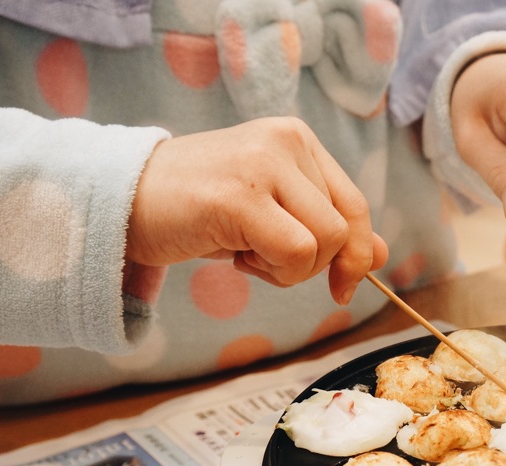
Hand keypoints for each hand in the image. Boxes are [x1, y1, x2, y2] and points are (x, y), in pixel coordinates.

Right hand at [127, 117, 387, 304]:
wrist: (122, 202)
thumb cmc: (197, 210)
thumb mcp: (271, 213)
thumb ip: (325, 226)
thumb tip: (383, 255)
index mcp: (296, 139)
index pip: (356, 204)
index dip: (358, 253)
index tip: (342, 286)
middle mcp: (286, 141)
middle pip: (346, 229)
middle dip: (315, 265)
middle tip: (264, 259)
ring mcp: (263, 164)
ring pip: (326, 243)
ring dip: (289, 270)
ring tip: (245, 252)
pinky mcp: (240, 195)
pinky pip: (296, 254)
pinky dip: (272, 272)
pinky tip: (234, 255)